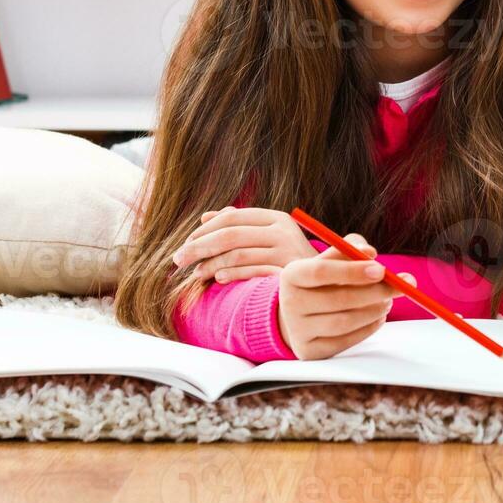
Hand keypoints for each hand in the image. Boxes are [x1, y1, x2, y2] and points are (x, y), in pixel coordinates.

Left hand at [171, 206, 317, 282]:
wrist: (323, 285)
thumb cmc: (288, 260)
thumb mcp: (267, 238)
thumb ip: (239, 225)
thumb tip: (204, 216)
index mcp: (276, 218)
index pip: (233, 217)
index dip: (205, 229)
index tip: (187, 242)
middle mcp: (282, 231)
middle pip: (230, 234)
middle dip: (199, 247)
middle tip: (178, 259)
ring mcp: (285, 252)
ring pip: (236, 253)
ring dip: (209, 264)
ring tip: (196, 273)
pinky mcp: (285, 273)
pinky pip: (248, 271)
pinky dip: (228, 274)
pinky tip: (216, 278)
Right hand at [277, 238, 416, 359]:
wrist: (300, 313)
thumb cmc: (324, 280)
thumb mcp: (332, 259)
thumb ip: (350, 249)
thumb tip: (369, 252)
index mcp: (292, 275)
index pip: (321, 271)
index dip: (352, 270)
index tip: (381, 268)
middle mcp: (290, 303)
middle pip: (336, 299)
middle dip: (375, 292)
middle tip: (400, 285)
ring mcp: (298, 330)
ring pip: (344, 322)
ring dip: (374, 310)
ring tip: (388, 300)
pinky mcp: (310, 351)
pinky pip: (346, 341)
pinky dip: (368, 327)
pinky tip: (378, 316)